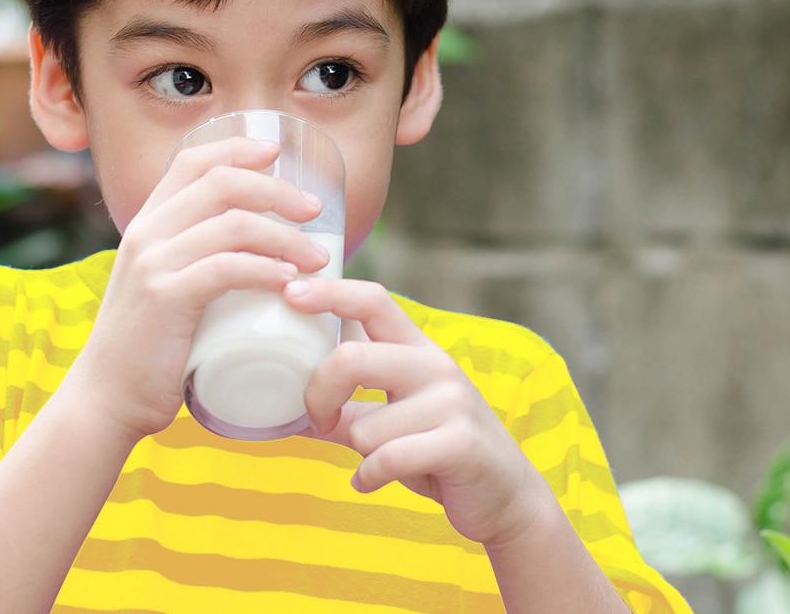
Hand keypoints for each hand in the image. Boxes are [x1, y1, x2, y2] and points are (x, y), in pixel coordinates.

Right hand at [64, 136, 327, 442]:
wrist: (105, 398)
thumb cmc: (148, 349)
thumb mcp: (162, 288)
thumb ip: (192, 263)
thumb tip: (254, 254)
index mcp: (145, 224)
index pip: (191, 161)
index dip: (237, 148)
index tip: (277, 153)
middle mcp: (146, 234)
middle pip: (221, 183)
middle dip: (277, 190)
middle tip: (315, 212)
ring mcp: (153, 264)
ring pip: (233, 224)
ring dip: (286, 235)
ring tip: (318, 258)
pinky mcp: (165, 299)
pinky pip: (226, 268)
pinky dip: (266, 268)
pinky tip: (290, 279)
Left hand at [285, 278, 551, 549]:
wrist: (505, 497)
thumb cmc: (434, 451)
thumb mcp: (390, 417)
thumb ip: (345, 404)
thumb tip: (284, 405)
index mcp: (416, 348)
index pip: (372, 300)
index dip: (329, 292)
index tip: (291, 293)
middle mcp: (435, 365)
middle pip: (351, 357)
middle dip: (318, 395)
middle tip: (318, 420)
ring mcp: (452, 402)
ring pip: (365, 426)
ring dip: (360, 454)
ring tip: (383, 460)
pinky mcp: (460, 443)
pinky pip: (386, 458)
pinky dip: (368, 478)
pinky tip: (371, 482)